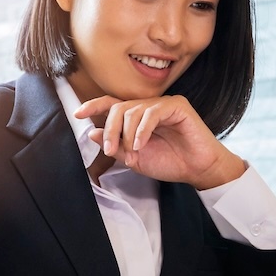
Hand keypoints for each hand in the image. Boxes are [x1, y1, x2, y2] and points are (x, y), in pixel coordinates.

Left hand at [74, 95, 245, 189]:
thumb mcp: (135, 159)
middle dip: (111, 129)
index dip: (94, 106)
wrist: (197, 170)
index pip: (113, 105)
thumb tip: (93, 133)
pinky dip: (142, 130)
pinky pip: (152, 113)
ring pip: (133, 110)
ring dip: (127, 134)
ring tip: (133, 151)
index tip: (78, 114)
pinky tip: (141, 144)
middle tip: (111, 150)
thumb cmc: (170, 163)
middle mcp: (149, 107)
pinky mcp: (177, 106)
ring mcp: (163, 105)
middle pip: (119, 107)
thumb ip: (116, 146)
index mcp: (138, 117)